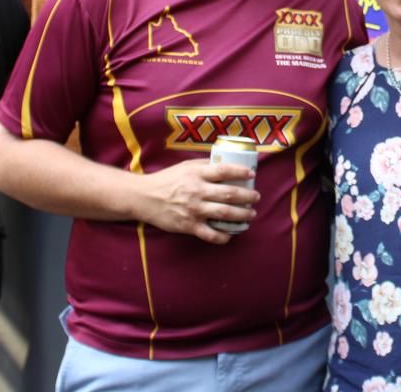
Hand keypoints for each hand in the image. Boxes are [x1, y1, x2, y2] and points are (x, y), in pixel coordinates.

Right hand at [137, 160, 259, 243]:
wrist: (144, 197)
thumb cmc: (168, 180)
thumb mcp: (186, 166)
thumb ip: (205, 166)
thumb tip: (226, 163)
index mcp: (197, 174)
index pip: (224, 170)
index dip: (240, 172)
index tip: (252, 174)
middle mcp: (197, 191)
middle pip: (229, 194)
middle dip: (247, 196)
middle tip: (256, 197)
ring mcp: (194, 210)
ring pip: (224, 213)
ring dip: (242, 215)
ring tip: (251, 214)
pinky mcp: (188, 226)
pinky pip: (210, 234)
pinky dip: (223, 236)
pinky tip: (231, 234)